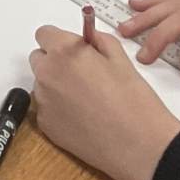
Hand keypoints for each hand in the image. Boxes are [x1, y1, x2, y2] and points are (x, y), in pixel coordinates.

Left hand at [29, 25, 179, 179]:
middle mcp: (46, 73)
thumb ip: (97, 41)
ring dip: (57, 87)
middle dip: (56, 62)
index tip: (72, 50)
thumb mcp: (121, 59)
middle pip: (40, 59)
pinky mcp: (45, 124)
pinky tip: (84, 118)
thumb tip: (87, 38)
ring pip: (43, 85)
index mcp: (64, 52)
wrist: (139, 145)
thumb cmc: (134, 102)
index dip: (59, 41)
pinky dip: (59, 110)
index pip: (44, 34)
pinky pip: (46, 108)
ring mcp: (43, 100)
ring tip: (88, 101)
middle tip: (83, 76)